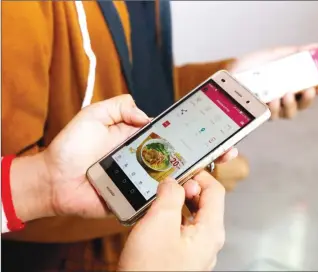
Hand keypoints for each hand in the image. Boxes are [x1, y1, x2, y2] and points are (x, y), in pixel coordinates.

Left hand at [11, 94, 236, 221]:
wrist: (53, 180)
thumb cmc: (70, 147)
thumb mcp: (93, 115)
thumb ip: (118, 106)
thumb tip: (145, 113)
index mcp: (139, 139)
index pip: (172, 133)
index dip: (193, 130)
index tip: (214, 127)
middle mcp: (146, 159)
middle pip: (181, 156)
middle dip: (207, 152)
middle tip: (227, 150)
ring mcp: (143, 180)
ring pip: (176, 177)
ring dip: (198, 172)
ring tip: (215, 165)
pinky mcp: (137, 198)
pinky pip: (160, 197)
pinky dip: (177, 194)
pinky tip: (193, 187)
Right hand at [118, 171, 224, 270]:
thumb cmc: (150, 268)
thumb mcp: (160, 222)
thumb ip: (171, 194)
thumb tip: (174, 181)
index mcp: (211, 231)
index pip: (215, 190)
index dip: (199, 175)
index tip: (182, 168)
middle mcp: (208, 241)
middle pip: (205, 202)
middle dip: (186, 189)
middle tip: (167, 184)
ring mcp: (196, 250)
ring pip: (192, 215)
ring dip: (178, 202)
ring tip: (159, 199)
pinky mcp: (182, 255)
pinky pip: (183, 228)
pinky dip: (173, 216)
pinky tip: (157, 217)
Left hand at [229, 43, 317, 118]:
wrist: (234, 68)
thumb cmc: (257, 63)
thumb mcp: (277, 55)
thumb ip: (296, 52)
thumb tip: (317, 46)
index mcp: (294, 85)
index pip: (313, 91)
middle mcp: (286, 99)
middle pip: (303, 106)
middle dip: (308, 99)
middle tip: (307, 90)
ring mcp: (274, 107)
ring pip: (288, 113)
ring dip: (290, 105)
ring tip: (286, 95)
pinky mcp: (261, 112)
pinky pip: (270, 116)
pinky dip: (273, 109)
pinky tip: (272, 100)